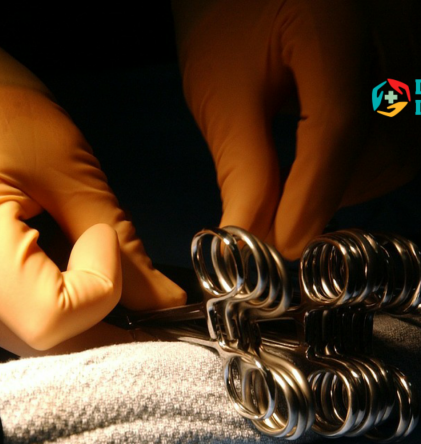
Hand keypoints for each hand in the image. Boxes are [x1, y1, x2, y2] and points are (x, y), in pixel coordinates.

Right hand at [0, 0, 185, 353]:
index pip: (50, 319)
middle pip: (36, 343)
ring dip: (62, 312)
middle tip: (117, 274)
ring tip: (66, 254)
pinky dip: (29, 306)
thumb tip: (162, 301)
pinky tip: (33, 262)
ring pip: (17, 340)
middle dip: (93, 316)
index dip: (98, 289)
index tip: (100, 240)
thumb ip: (119, 241)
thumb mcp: (65, 162)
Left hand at [173, 0, 420, 258]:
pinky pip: (403, 128)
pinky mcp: (404, 56)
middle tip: (279, 216)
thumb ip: (241, 165)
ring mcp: (405, 40)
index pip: (340, 125)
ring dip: (348, 183)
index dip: (312, 196)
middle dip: (331, 195)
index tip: (283, 244)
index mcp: (333, 23)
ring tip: (294, 185)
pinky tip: (319, 160)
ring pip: (402, 144)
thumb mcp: (220, 91)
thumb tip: (252, 235)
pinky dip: (362, 162)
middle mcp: (389, 26)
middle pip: (386, 143)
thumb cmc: (222, 18)